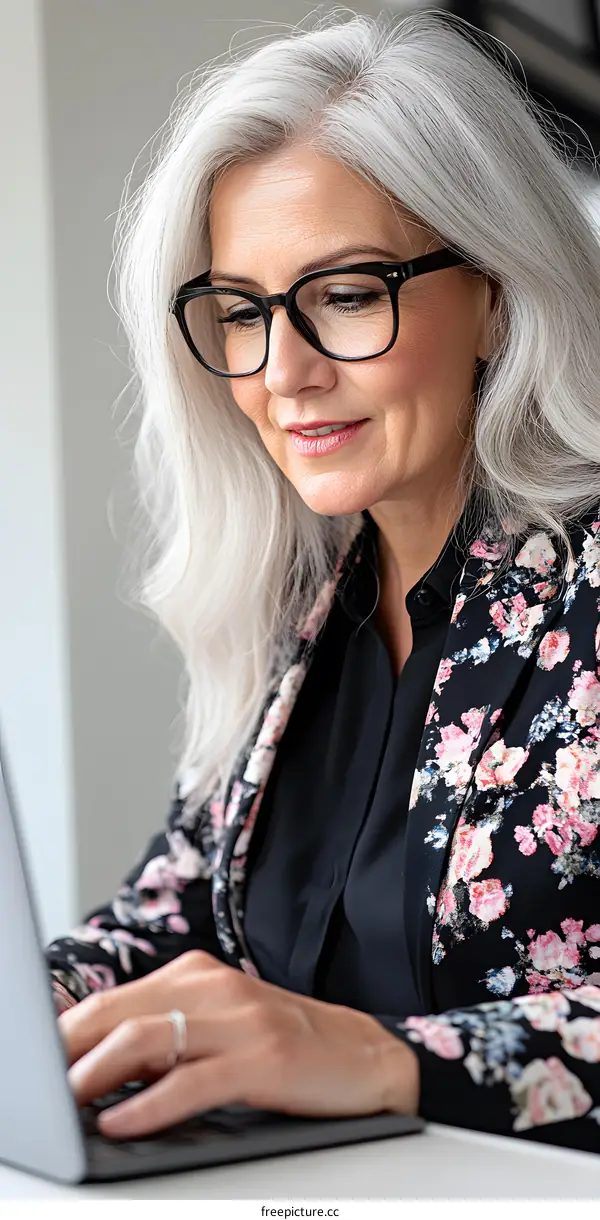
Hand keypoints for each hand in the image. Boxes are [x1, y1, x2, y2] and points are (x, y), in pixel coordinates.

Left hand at [58, 950, 419, 1138]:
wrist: (368, 1055)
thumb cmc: (286, 1047)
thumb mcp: (219, 1028)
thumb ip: (165, 1036)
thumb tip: (91, 1068)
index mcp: (197, 974)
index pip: (113, 1000)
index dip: (66, 1031)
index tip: (37, 1060)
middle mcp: (215, 987)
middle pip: (120, 1013)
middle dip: (68, 1051)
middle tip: (42, 1086)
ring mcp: (242, 1020)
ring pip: (147, 1039)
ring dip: (95, 1074)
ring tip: (66, 1102)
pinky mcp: (265, 1059)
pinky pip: (191, 1082)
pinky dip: (147, 1105)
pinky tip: (121, 1123)